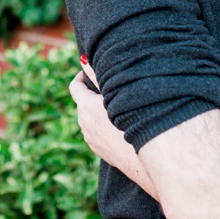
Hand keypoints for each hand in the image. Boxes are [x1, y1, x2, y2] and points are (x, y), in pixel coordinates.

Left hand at [68, 61, 151, 192]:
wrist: (144, 158)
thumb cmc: (135, 120)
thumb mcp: (116, 93)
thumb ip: (98, 75)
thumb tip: (83, 60)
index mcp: (86, 107)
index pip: (75, 87)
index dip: (81, 77)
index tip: (88, 72)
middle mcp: (84, 123)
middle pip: (82, 102)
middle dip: (92, 93)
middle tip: (108, 86)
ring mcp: (90, 138)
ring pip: (89, 118)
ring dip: (97, 110)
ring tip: (116, 105)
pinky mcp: (98, 150)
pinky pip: (96, 132)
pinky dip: (102, 124)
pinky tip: (119, 124)